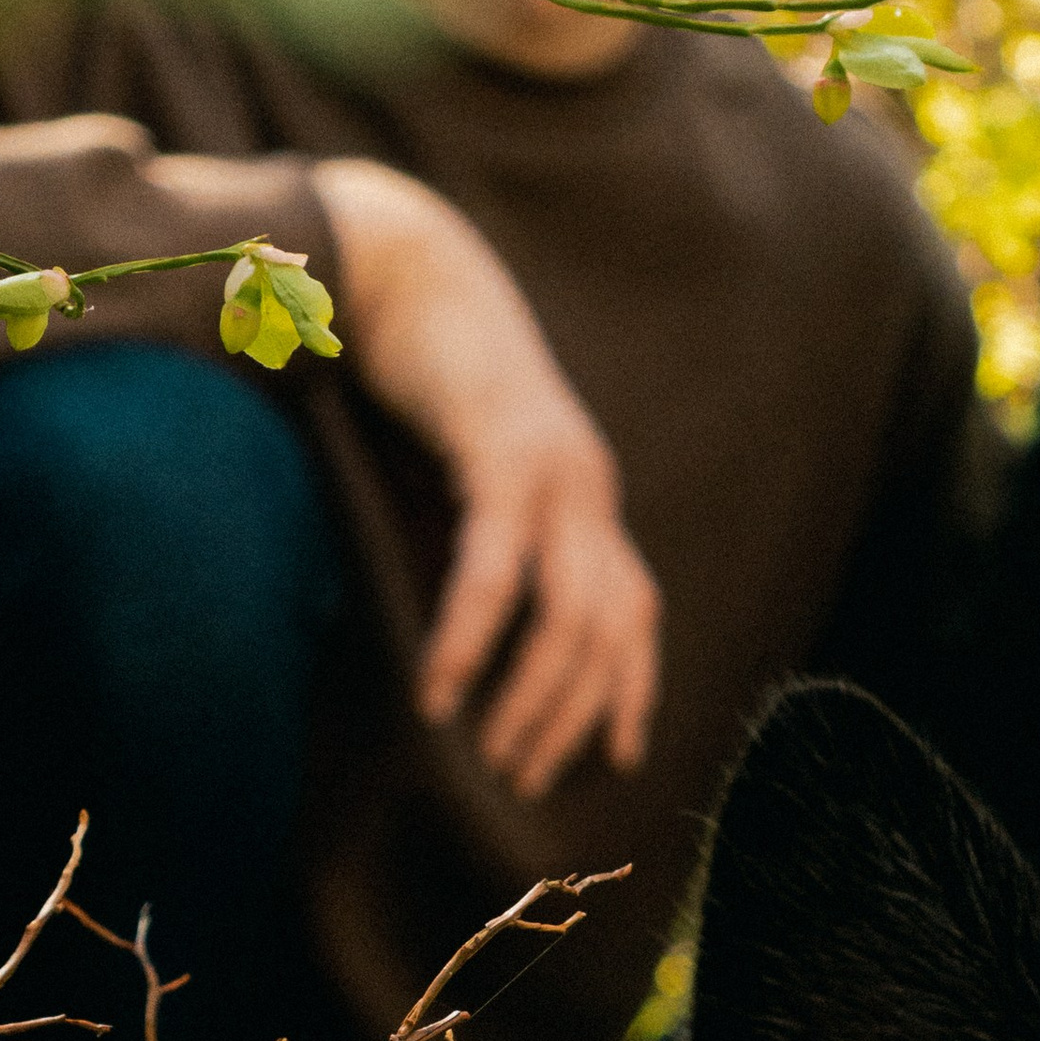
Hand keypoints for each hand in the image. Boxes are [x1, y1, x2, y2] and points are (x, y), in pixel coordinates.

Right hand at [315, 154, 661, 798]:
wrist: (405, 261)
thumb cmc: (422, 371)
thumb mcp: (466, 465)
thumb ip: (482, 531)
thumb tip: (466, 617)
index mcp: (585, 494)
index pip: (634, 610)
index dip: (633, 688)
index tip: (619, 756)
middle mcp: (587, 489)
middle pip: (609, 633)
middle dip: (572, 718)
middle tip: (524, 779)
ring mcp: (554, 472)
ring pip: (568, 618)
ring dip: (532, 699)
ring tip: (488, 753)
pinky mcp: (502, 454)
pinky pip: (496, 571)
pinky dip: (471, 639)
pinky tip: (443, 689)